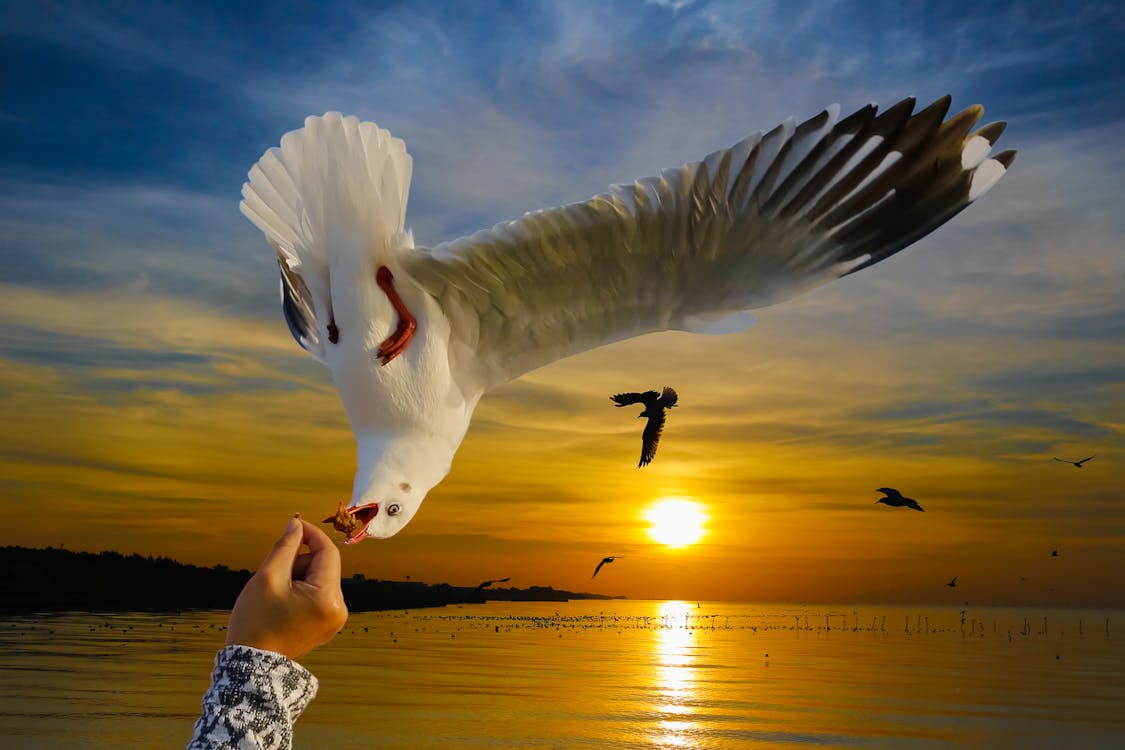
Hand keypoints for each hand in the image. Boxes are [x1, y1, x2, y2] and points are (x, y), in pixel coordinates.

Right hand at [226, 515, 347, 659]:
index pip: (328, 552)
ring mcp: (334, 619)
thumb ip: (286, 546)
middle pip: (324, 566)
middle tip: (274, 573)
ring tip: (276, 592)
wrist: (251, 665)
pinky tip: (283, 601)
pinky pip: (318, 595)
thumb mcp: (267, 577)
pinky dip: (302, 589)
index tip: (294, 524)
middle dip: (299, 561)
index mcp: (328, 598)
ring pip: (320, 579)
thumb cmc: (256, 622)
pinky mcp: (327, 625)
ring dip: (299, 576)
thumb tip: (296, 524)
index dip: (311, 534)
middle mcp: (339, 609)